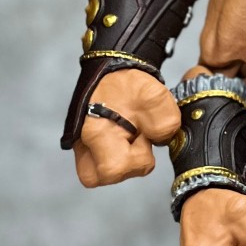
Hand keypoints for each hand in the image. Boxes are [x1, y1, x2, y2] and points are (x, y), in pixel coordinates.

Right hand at [73, 69, 181, 186]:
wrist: (112, 68)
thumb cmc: (130, 82)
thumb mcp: (155, 95)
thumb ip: (165, 122)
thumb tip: (159, 141)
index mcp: (97, 131)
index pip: (114, 168)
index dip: (137, 159)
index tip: (143, 137)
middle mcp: (82, 142)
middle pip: (102, 176)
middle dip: (126, 164)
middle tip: (135, 139)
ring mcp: (79, 145)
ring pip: (99, 173)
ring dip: (121, 161)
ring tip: (129, 137)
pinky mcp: (83, 146)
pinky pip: (97, 165)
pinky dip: (115, 156)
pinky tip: (124, 139)